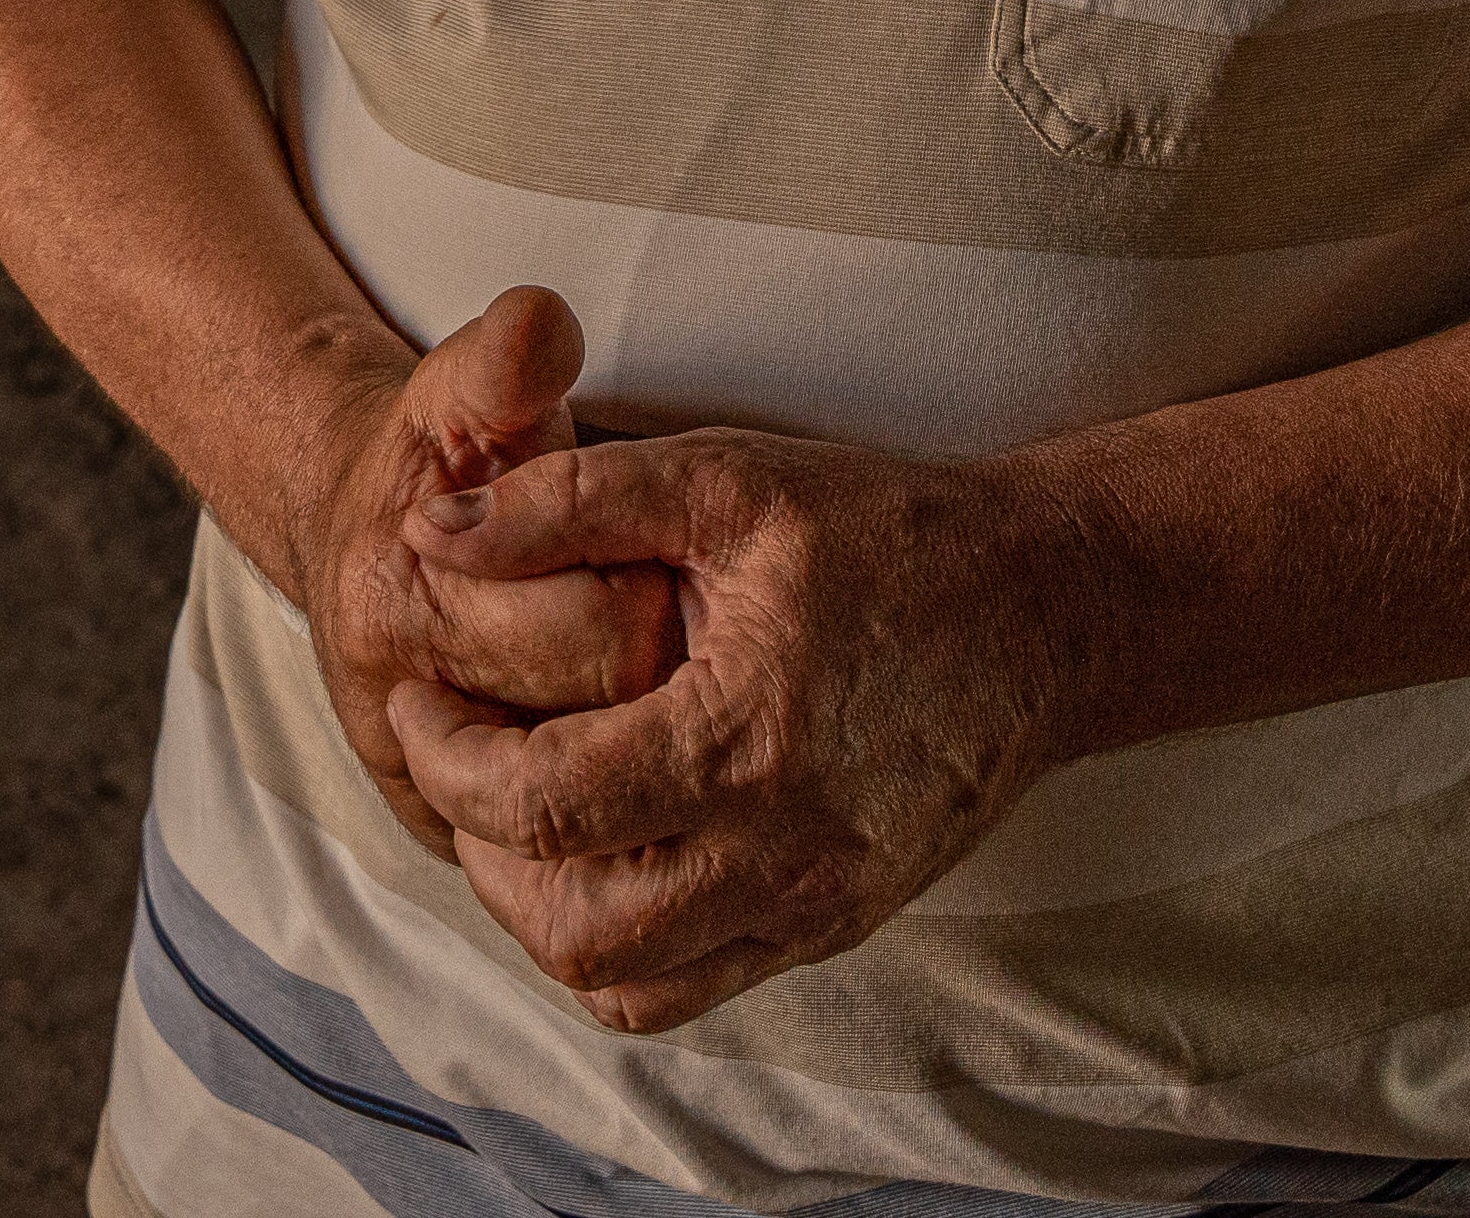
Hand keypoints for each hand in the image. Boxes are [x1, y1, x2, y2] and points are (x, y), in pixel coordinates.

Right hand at [279, 291, 684, 845]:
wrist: (365, 547)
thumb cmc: (436, 461)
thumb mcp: (463, 392)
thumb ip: (506, 360)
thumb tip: (540, 322)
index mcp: (401, 604)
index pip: (598, 628)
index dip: (653, 585)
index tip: (648, 550)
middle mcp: (400, 716)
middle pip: (609, 723)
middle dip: (661, 667)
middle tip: (658, 610)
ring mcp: (425, 798)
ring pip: (598, 812)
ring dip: (645, 745)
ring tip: (639, 672)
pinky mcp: (450, 846)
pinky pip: (571, 867)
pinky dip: (619, 813)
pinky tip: (621, 736)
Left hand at [391, 427, 1081, 1031]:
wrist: (1047, 611)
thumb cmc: (887, 534)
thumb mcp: (729, 478)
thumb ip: (570, 500)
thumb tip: (431, 534)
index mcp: (744, 738)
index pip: (542, 805)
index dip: (447, 756)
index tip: (422, 696)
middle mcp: (780, 851)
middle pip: (569, 922)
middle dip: (479, 846)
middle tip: (456, 757)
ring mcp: (812, 905)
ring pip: (622, 982)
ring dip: (538, 912)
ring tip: (515, 814)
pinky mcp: (831, 927)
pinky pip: (688, 991)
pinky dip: (614, 949)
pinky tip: (598, 855)